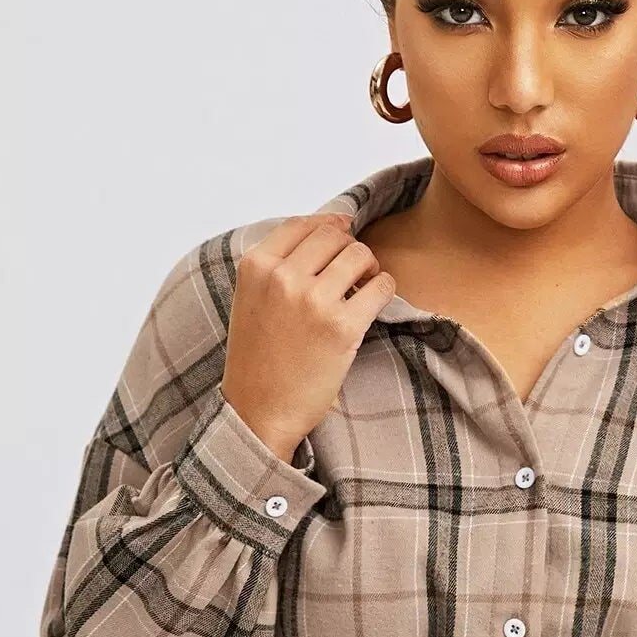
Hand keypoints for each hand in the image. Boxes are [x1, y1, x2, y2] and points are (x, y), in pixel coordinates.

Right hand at [220, 211, 395, 462]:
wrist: (259, 411)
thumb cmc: (258, 359)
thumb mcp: (252, 299)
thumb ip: (279, 265)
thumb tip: (334, 226)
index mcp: (256, 267)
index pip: (302, 225)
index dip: (328, 226)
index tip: (342, 236)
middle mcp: (282, 278)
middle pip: (334, 236)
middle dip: (349, 249)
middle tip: (354, 273)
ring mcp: (313, 301)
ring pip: (359, 255)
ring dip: (369, 268)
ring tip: (363, 289)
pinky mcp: (342, 327)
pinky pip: (380, 287)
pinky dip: (384, 289)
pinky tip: (375, 303)